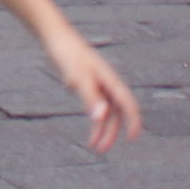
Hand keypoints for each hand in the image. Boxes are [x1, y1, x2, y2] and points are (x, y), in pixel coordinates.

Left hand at [47, 30, 143, 154]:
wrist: (56, 38)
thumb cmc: (69, 55)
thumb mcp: (78, 78)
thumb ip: (90, 98)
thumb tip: (101, 118)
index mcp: (110, 80)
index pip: (127, 104)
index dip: (133, 121)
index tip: (133, 138)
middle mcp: (108, 83)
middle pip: (116, 112)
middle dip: (111, 132)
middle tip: (101, 150)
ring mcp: (99, 84)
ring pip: (106, 111)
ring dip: (101, 129)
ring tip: (93, 146)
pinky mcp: (89, 84)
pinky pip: (96, 105)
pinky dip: (94, 118)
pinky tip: (88, 127)